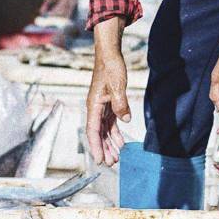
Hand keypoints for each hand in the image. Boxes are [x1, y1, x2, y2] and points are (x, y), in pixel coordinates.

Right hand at [85, 46, 131, 164]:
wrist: (109, 54)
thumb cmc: (110, 68)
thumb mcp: (117, 86)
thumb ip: (120, 104)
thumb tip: (125, 120)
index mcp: (93, 105)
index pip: (93, 131)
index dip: (96, 147)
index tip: (101, 160)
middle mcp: (95, 108)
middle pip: (98, 134)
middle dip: (104, 149)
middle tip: (112, 163)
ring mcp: (101, 107)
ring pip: (104, 130)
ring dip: (109, 143)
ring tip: (116, 157)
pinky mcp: (108, 104)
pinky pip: (110, 123)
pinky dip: (115, 133)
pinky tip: (120, 141)